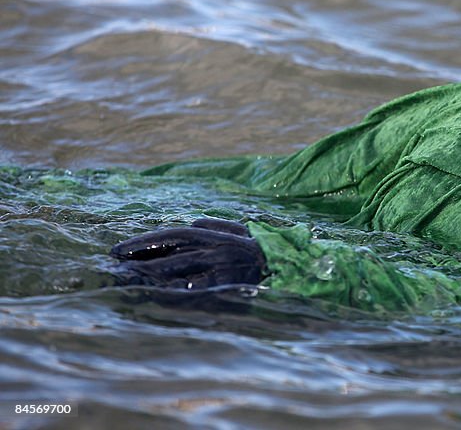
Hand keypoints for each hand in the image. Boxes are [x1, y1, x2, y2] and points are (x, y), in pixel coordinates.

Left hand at [110, 218, 266, 289]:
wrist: (288, 268)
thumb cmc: (260, 249)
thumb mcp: (239, 231)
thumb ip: (214, 224)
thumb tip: (189, 223)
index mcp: (215, 235)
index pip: (172, 236)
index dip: (143, 242)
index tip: (117, 250)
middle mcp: (214, 251)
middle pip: (168, 256)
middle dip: (138, 262)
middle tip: (113, 268)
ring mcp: (219, 271)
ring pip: (175, 274)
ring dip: (148, 279)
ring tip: (126, 281)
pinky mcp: (224, 289)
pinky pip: (191, 293)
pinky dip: (169, 295)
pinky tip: (152, 297)